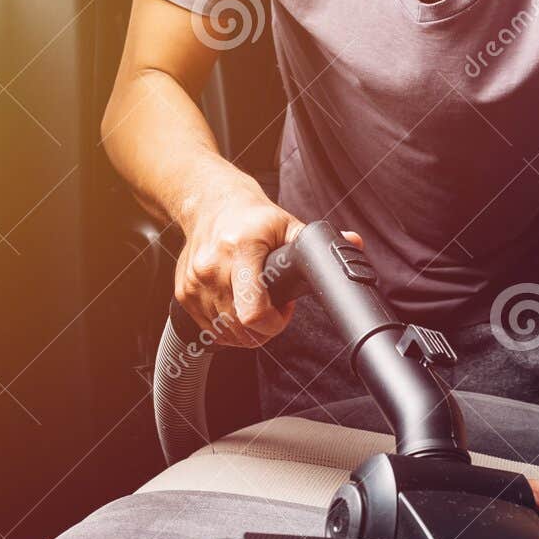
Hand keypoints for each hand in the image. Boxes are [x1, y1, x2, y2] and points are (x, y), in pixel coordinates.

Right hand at [176, 184, 304, 347]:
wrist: (208, 204)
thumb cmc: (250, 217)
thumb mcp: (286, 223)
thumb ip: (316, 241)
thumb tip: (354, 243)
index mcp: (240, 250)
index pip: (253, 312)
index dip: (275, 322)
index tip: (284, 309)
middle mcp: (212, 268)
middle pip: (242, 330)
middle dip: (265, 328)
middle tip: (273, 306)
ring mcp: (194, 284)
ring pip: (226, 334)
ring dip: (246, 328)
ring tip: (255, 301)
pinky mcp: (183, 295)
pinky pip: (211, 331)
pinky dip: (228, 327)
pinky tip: (237, 304)